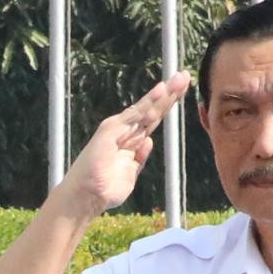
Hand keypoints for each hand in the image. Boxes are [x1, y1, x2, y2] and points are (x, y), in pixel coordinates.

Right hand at [53, 75, 190, 216]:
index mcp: (132, 141)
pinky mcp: (111, 129)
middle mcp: (125, 131)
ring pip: (147, 108)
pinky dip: (148, 102)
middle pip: (153, 109)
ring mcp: (118, 128)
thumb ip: (139, 158)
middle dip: (170, 93)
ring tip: (179, 79)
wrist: (87, 196)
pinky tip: (161, 90)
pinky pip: (134, 114)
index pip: (154, 119)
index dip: (168, 105)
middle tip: (185, 76)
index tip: (183, 91)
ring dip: (164, 93)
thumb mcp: (130, 173)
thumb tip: (148, 141)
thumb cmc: (105, 189)